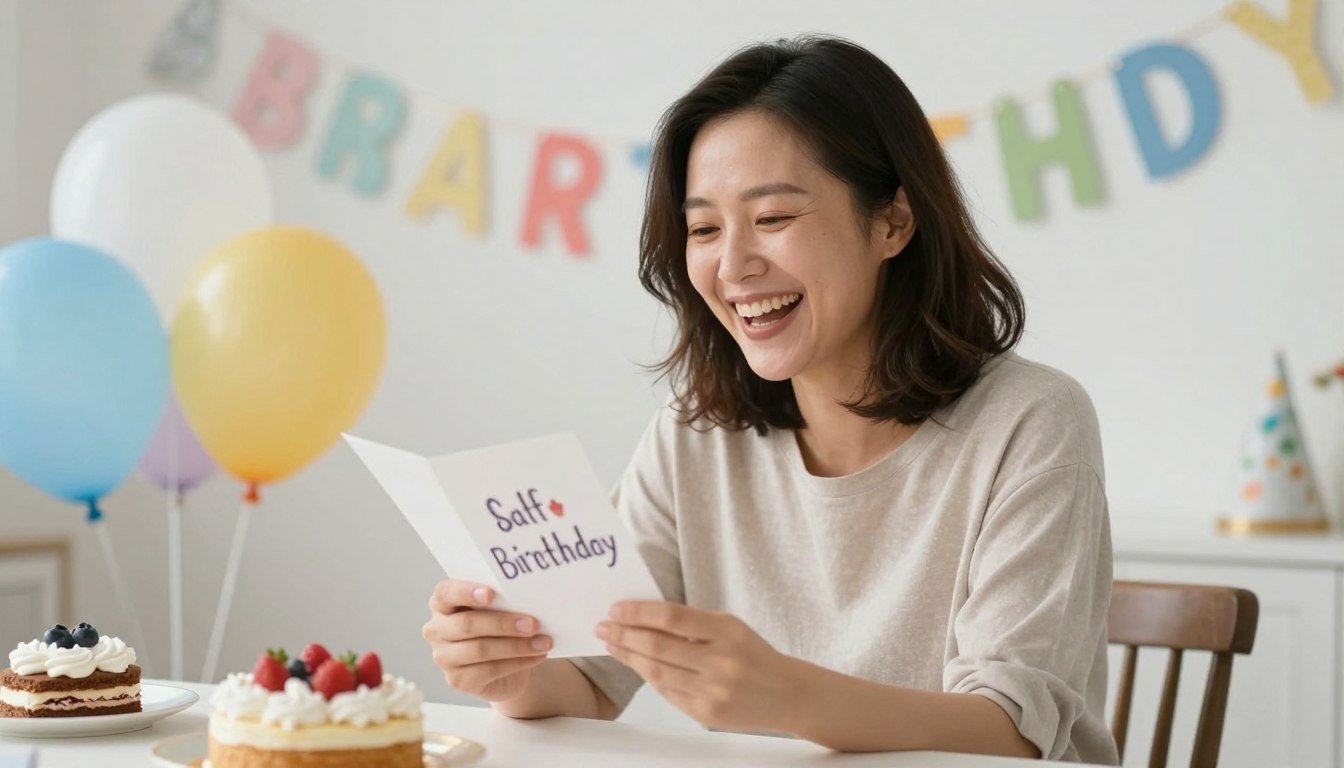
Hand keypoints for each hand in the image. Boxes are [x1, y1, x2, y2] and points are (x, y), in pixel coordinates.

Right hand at [422, 579, 552, 701]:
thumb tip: (528, 596)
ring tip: (543, 642)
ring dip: (516, 646)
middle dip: (503, 623)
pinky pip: (489, 671)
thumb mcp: (499, 609)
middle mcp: (436, 630)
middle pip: (466, 624)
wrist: (506, 664)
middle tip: (533, 623)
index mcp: (442, 603)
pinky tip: (537, 656)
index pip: (445, 593)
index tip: (491, 593)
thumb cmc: (500, 626)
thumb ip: (503, 600)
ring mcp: (443, 657)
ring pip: (480, 649)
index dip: (466, 592)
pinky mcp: (457, 680)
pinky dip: (518, 663)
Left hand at [597, 602, 801, 733]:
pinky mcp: (706, 713)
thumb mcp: (730, 627)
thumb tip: (644, 616)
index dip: (639, 612)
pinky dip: (648, 676)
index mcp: (727, 631)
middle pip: (658, 646)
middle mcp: (720, 662)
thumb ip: (693, 623)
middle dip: (624, 635)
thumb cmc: (754, 654)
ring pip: (657, 672)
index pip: (672, 617)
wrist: (787, 694)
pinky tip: (635, 664)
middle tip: (603, 626)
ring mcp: (712, 690)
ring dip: (628, 656)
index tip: (616, 608)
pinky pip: (667, 692)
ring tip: (611, 643)